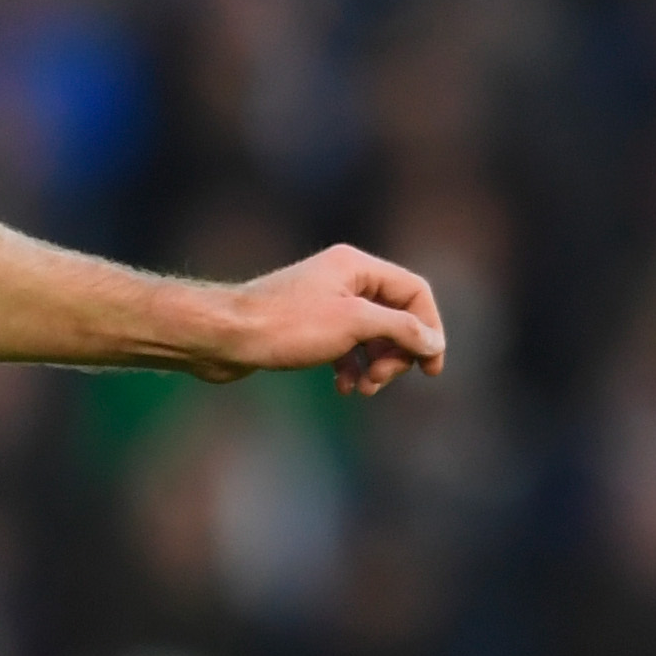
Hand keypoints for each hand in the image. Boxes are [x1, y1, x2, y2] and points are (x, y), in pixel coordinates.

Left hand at [213, 242, 445, 397]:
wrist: (222, 337)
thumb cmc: (284, 326)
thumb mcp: (352, 324)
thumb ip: (399, 329)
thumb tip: (433, 341)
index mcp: (357, 266)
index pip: (414, 292)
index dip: (429, 328)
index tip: (431, 370)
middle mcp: (343, 278)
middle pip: (395, 315)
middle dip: (396, 352)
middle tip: (382, 380)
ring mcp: (324, 303)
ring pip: (371, 335)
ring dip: (376, 365)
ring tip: (364, 389)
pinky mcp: (307, 327)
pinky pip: (346, 347)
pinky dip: (351, 367)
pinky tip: (343, 387)